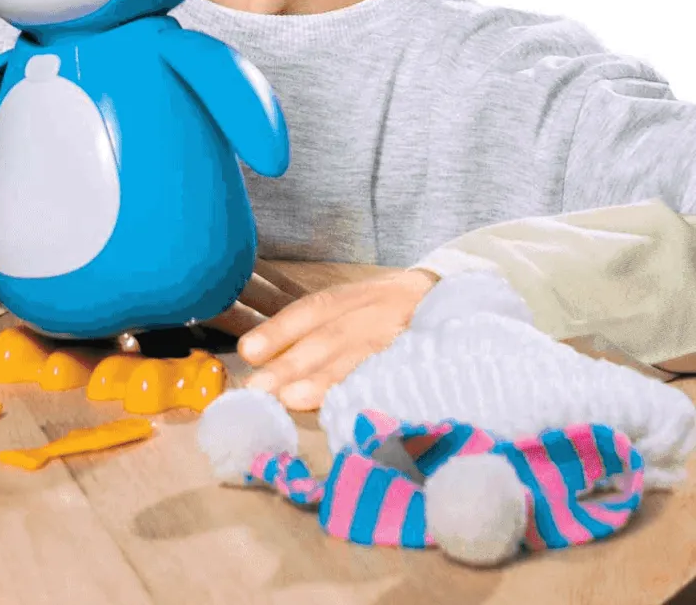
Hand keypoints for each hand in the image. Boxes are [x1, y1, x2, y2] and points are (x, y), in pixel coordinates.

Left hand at [236, 268, 436, 410]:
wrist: (457, 298)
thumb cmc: (393, 310)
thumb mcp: (358, 304)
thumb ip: (318, 328)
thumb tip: (263, 358)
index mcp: (356, 296)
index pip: (313, 310)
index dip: (280, 329)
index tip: (248, 350)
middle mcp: (378, 310)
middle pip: (331, 336)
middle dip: (292, 363)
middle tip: (258, 387)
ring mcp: (405, 334)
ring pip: (362, 356)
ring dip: (325, 380)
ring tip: (291, 399)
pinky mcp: (427, 357)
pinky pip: (399, 373)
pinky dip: (372, 391)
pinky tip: (348, 409)